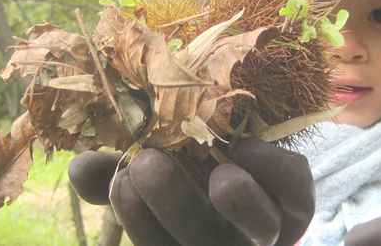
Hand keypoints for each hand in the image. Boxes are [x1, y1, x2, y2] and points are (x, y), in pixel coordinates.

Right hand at [68, 138, 313, 245]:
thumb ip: (117, 175)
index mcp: (185, 240)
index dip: (141, 219)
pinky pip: (296, 190)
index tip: (122, 179)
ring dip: (238, 199)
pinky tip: (247, 144)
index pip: (160, 245)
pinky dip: (274, 168)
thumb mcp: (151, 173)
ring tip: (220, 171)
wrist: (252, 163)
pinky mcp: (300, 200)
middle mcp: (226, 242)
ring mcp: (269, 227)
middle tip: (149, 162)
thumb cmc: (190, 173)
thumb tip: (80, 167)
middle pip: (204, 240)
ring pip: (259, 228)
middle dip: (176, 204)